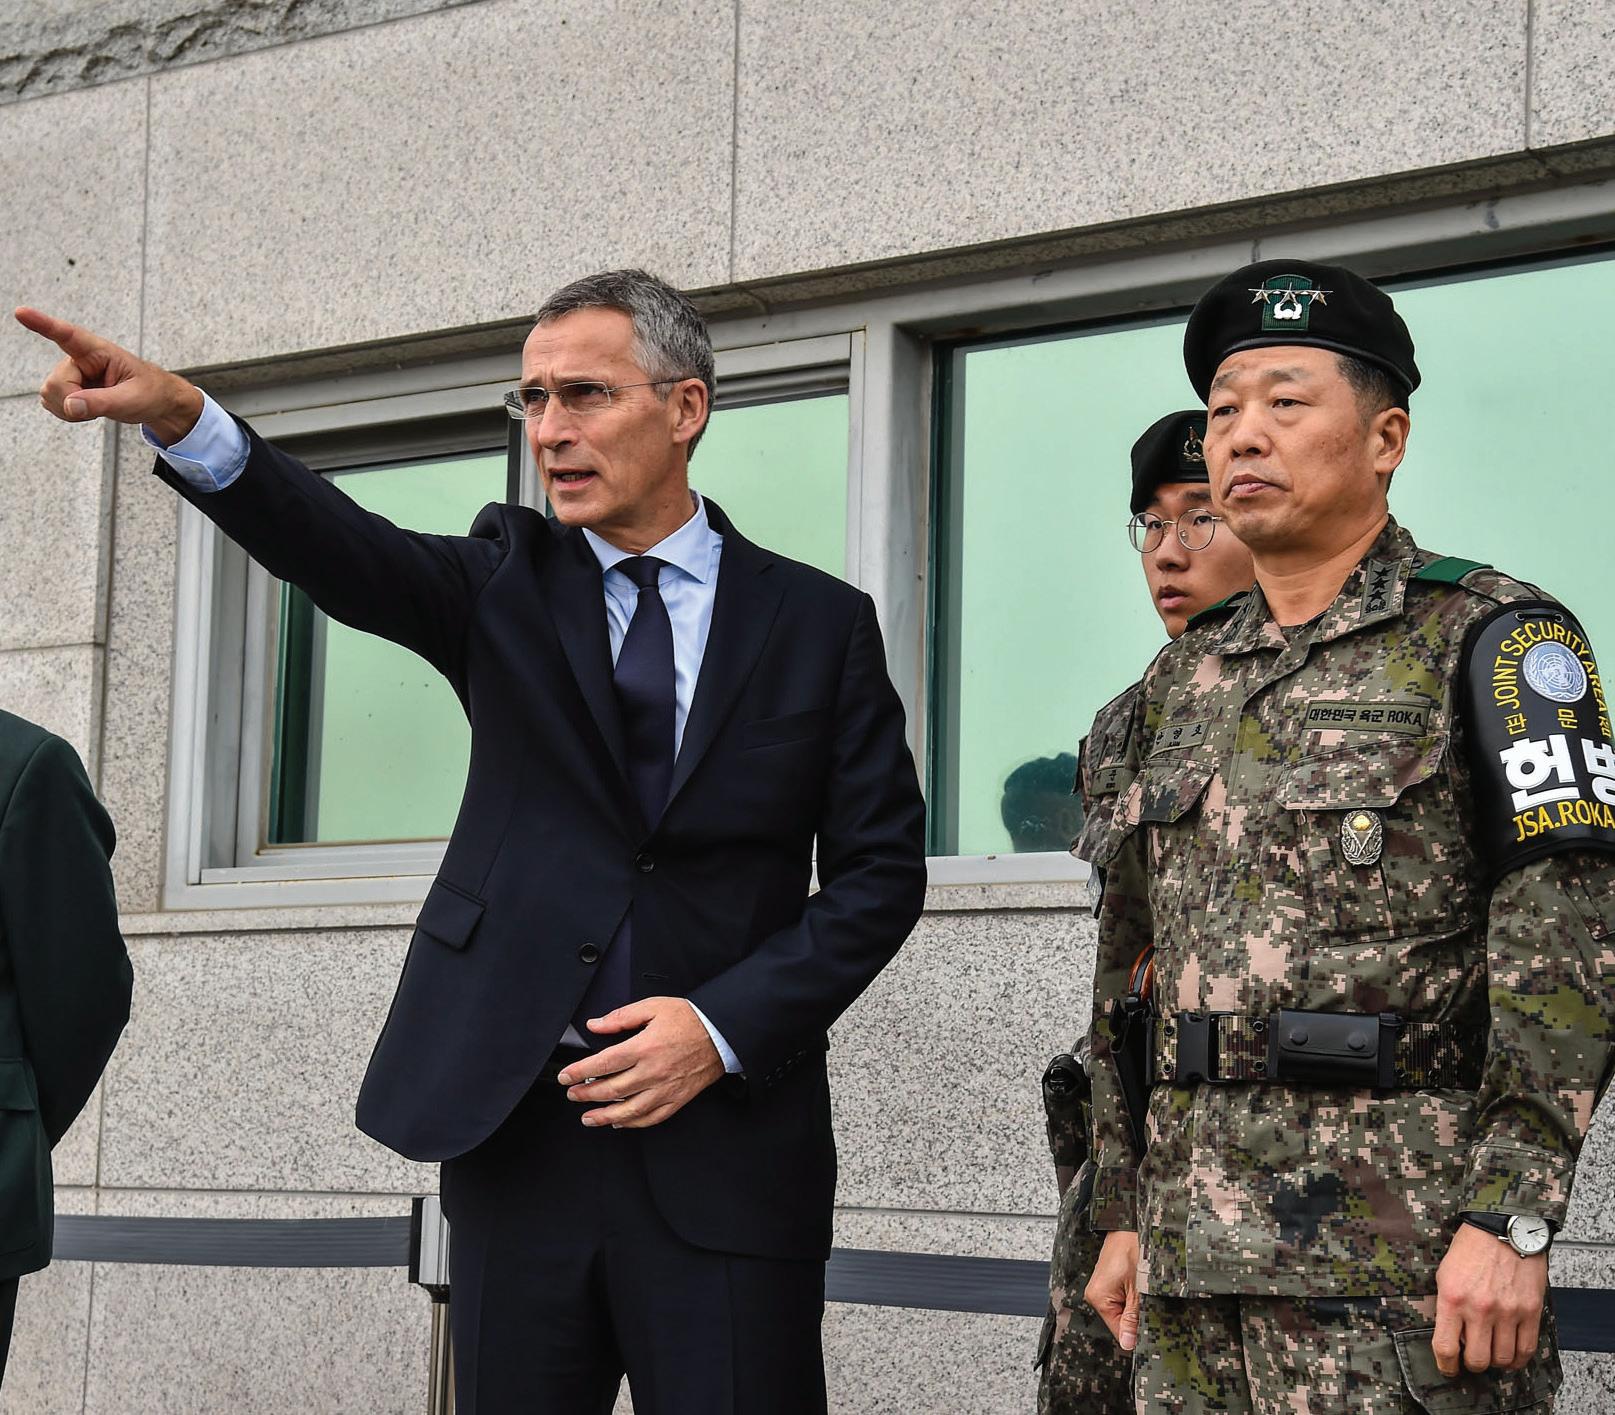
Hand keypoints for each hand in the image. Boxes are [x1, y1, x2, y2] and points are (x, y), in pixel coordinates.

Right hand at [14, 307, 202, 445]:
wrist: (156, 402)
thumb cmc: (150, 392)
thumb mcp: (133, 399)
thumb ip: (102, 403)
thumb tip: (70, 406)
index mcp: (97, 351)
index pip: (67, 335)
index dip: (42, 323)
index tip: (21, 312)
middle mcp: (78, 358)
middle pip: (55, 384)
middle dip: (74, 401)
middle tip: (103, 404)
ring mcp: (70, 373)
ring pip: (50, 395)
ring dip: (72, 409)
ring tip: (99, 404)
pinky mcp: (66, 388)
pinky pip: (53, 405)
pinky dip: (69, 413)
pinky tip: (89, 408)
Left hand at [556, 996, 724, 1128]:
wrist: (721, 1033)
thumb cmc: (690, 1019)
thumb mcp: (654, 1007)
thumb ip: (621, 1017)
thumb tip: (596, 1025)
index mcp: (644, 1047)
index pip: (603, 1064)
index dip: (580, 1072)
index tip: (567, 1076)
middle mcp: (653, 1071)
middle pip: (611, 1090)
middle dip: (586, 1094)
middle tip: (573, 1094)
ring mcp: (665, 1089)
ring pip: (629, 1111)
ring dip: (604, 1116)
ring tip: (589, 1117)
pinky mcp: (677, 1099)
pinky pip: (652, 1117)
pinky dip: (633, 1123)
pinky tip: (620, 1123)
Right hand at [1085, 1228, 1141, 1350]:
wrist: (1130, 1223)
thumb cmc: (1134, 1247)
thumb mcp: (1139, 1288)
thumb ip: (1133, 1317)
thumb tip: (1128, 1344)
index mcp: (1098, 1297)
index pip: (1119, 1331)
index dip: (1138, 1333)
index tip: (1154, 1329)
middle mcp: (1096, 1294)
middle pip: (1121, 1321)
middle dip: (1139, 1317)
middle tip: (1153, 1303)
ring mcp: (1102, 1287)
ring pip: (1125, 1310)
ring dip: (1138, 1305)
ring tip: (1147, 1290)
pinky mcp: (1110, 1281)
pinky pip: (1124, 1299)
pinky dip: (1136, 1296)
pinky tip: (1143, 1285)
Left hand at [1432, 1221, 1547, 1375]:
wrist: (1503, 1228)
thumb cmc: (1471, 1248)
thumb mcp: (1445, 1274)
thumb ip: (1447, 1307)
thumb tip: (1450, 1336)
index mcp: (1452, 1298)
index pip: (1446, 1347)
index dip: (1446, 1366)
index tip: (1448, 1369)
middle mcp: (1480, 1309)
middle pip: (1477, 1360)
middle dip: (1472, 1365)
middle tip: (1472, 1359)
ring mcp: (1507, 1312)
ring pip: (1503, 1359)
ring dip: (1496, 1362)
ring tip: (1492, 1354)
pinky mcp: (1530, 1311)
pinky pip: (1526, 1349)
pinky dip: (1518, 1359)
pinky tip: (1512, 1354)